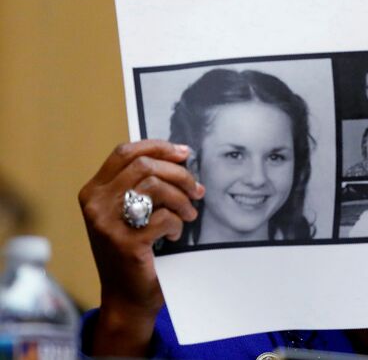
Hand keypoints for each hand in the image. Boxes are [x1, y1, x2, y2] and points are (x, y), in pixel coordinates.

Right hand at [78, 140, 203, 355]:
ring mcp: (108, 224)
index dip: (158, 147)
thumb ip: (143, 185)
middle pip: (145, 166)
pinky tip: (175, 235)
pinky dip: (177, 223)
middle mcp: (96, 204)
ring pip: (156, 187)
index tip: (184, 153)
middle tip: (196, 190)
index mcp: (94, 191)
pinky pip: (164, 218)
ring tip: (189, 213)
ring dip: (182, 199)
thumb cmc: (133, 251)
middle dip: (179, 174)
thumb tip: (182, 158)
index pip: (125, 152)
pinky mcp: (126, 243)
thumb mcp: (129, 212)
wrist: (126, 298)